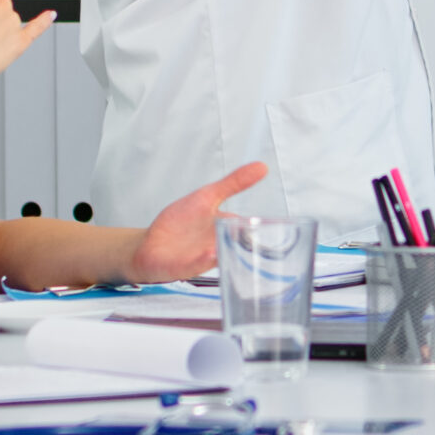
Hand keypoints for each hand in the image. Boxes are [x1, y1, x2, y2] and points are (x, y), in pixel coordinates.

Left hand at [119, 163, 268, 284]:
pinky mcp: (185, 267)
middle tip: (266, 242)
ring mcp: (203, 259)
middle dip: (251, 246)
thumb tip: (262, 166)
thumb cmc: (180, 223)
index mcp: (228, 230)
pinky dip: (203, 260)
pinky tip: (210, 254)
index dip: (265, 229)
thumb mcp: (207, 196)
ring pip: (220, 258)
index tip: (285, 228)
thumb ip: (234, 183)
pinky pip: (196, 265)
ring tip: (235, 245)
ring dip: (227, 252)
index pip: (252, 230)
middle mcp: (220, 246)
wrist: (149, 244)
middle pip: (240, 247)